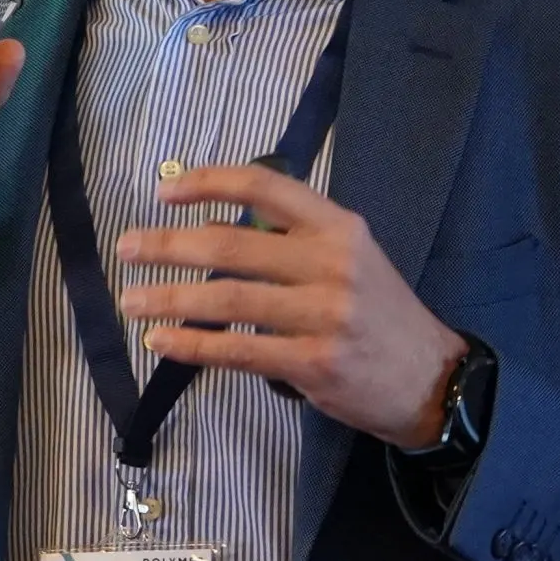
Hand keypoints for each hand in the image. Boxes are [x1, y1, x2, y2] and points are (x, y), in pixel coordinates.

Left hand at [115, 165, 465, 447]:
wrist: (432, 378)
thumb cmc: (378, 313)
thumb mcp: (350, 257)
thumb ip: (292, 239)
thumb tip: (211, 226)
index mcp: (337, 226)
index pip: (265, 185)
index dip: (209, 182)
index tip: (163, 190)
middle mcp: (331, 263)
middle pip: (232, 243)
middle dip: (169, 244)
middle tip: (127, 248)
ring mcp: (324, 315)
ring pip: (228, 298)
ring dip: (170, 297)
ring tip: (131, 300)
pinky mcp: (315, 363)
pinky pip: (239, 351)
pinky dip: (193, 345)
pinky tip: (161, 341)